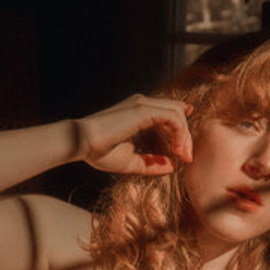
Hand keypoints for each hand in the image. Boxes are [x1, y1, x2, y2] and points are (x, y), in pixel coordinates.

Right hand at [73, 95, 193, 175]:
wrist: (81, 143)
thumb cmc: (99, 151)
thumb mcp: (131, 162)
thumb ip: (151, 164)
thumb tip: (172, 166)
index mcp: (138, 111)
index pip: (168, 110)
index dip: (183, 125)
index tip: (185, 148)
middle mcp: (142, 103)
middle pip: (177, 111)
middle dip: (187, 135)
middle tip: (187, 157)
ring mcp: (143, 104)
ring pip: (178, 113)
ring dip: (185, 136)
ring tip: (183, 155)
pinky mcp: (144, 110)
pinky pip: (173, 118)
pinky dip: (180, 133)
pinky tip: (177, 149)